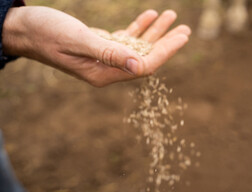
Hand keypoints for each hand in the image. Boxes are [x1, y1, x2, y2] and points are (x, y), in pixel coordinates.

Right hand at [3, 7, 190, 86]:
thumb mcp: (77, 40)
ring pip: (137, 46)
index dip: (165, 52)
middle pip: (145, 58)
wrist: (24, 29)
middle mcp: (107, 70)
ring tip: (172, 16)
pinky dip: (138, 27)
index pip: (143, 66)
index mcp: (104, 74)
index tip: (182, 38)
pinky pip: (125, 38)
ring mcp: (104, 58)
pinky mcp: (100, 47)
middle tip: (186, 30)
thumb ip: (107, 53)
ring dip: (155, 32)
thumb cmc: (46, 33)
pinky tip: (150, 15)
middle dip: (166, 44)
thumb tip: (139, 67)